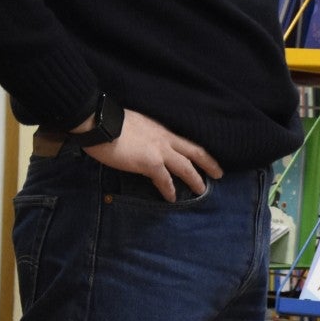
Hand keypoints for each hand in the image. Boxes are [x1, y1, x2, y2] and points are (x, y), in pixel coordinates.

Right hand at [83, 108, 223, 200]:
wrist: (100, 122)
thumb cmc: (110, 122)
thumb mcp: (134, 125)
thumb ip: (143, 135)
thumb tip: (141, 144)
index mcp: (160, 129)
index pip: (184, 141)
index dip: (196, 150)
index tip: (206, 157)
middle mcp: (165, 139)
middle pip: (195, 151)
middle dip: (209, 163)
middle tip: (219, 173)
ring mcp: (159, 150)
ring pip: (186, 167)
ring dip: (195, 179)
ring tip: (202, 190)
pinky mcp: (150, 162)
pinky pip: (164, 179)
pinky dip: (169, 190)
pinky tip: (172, 198)